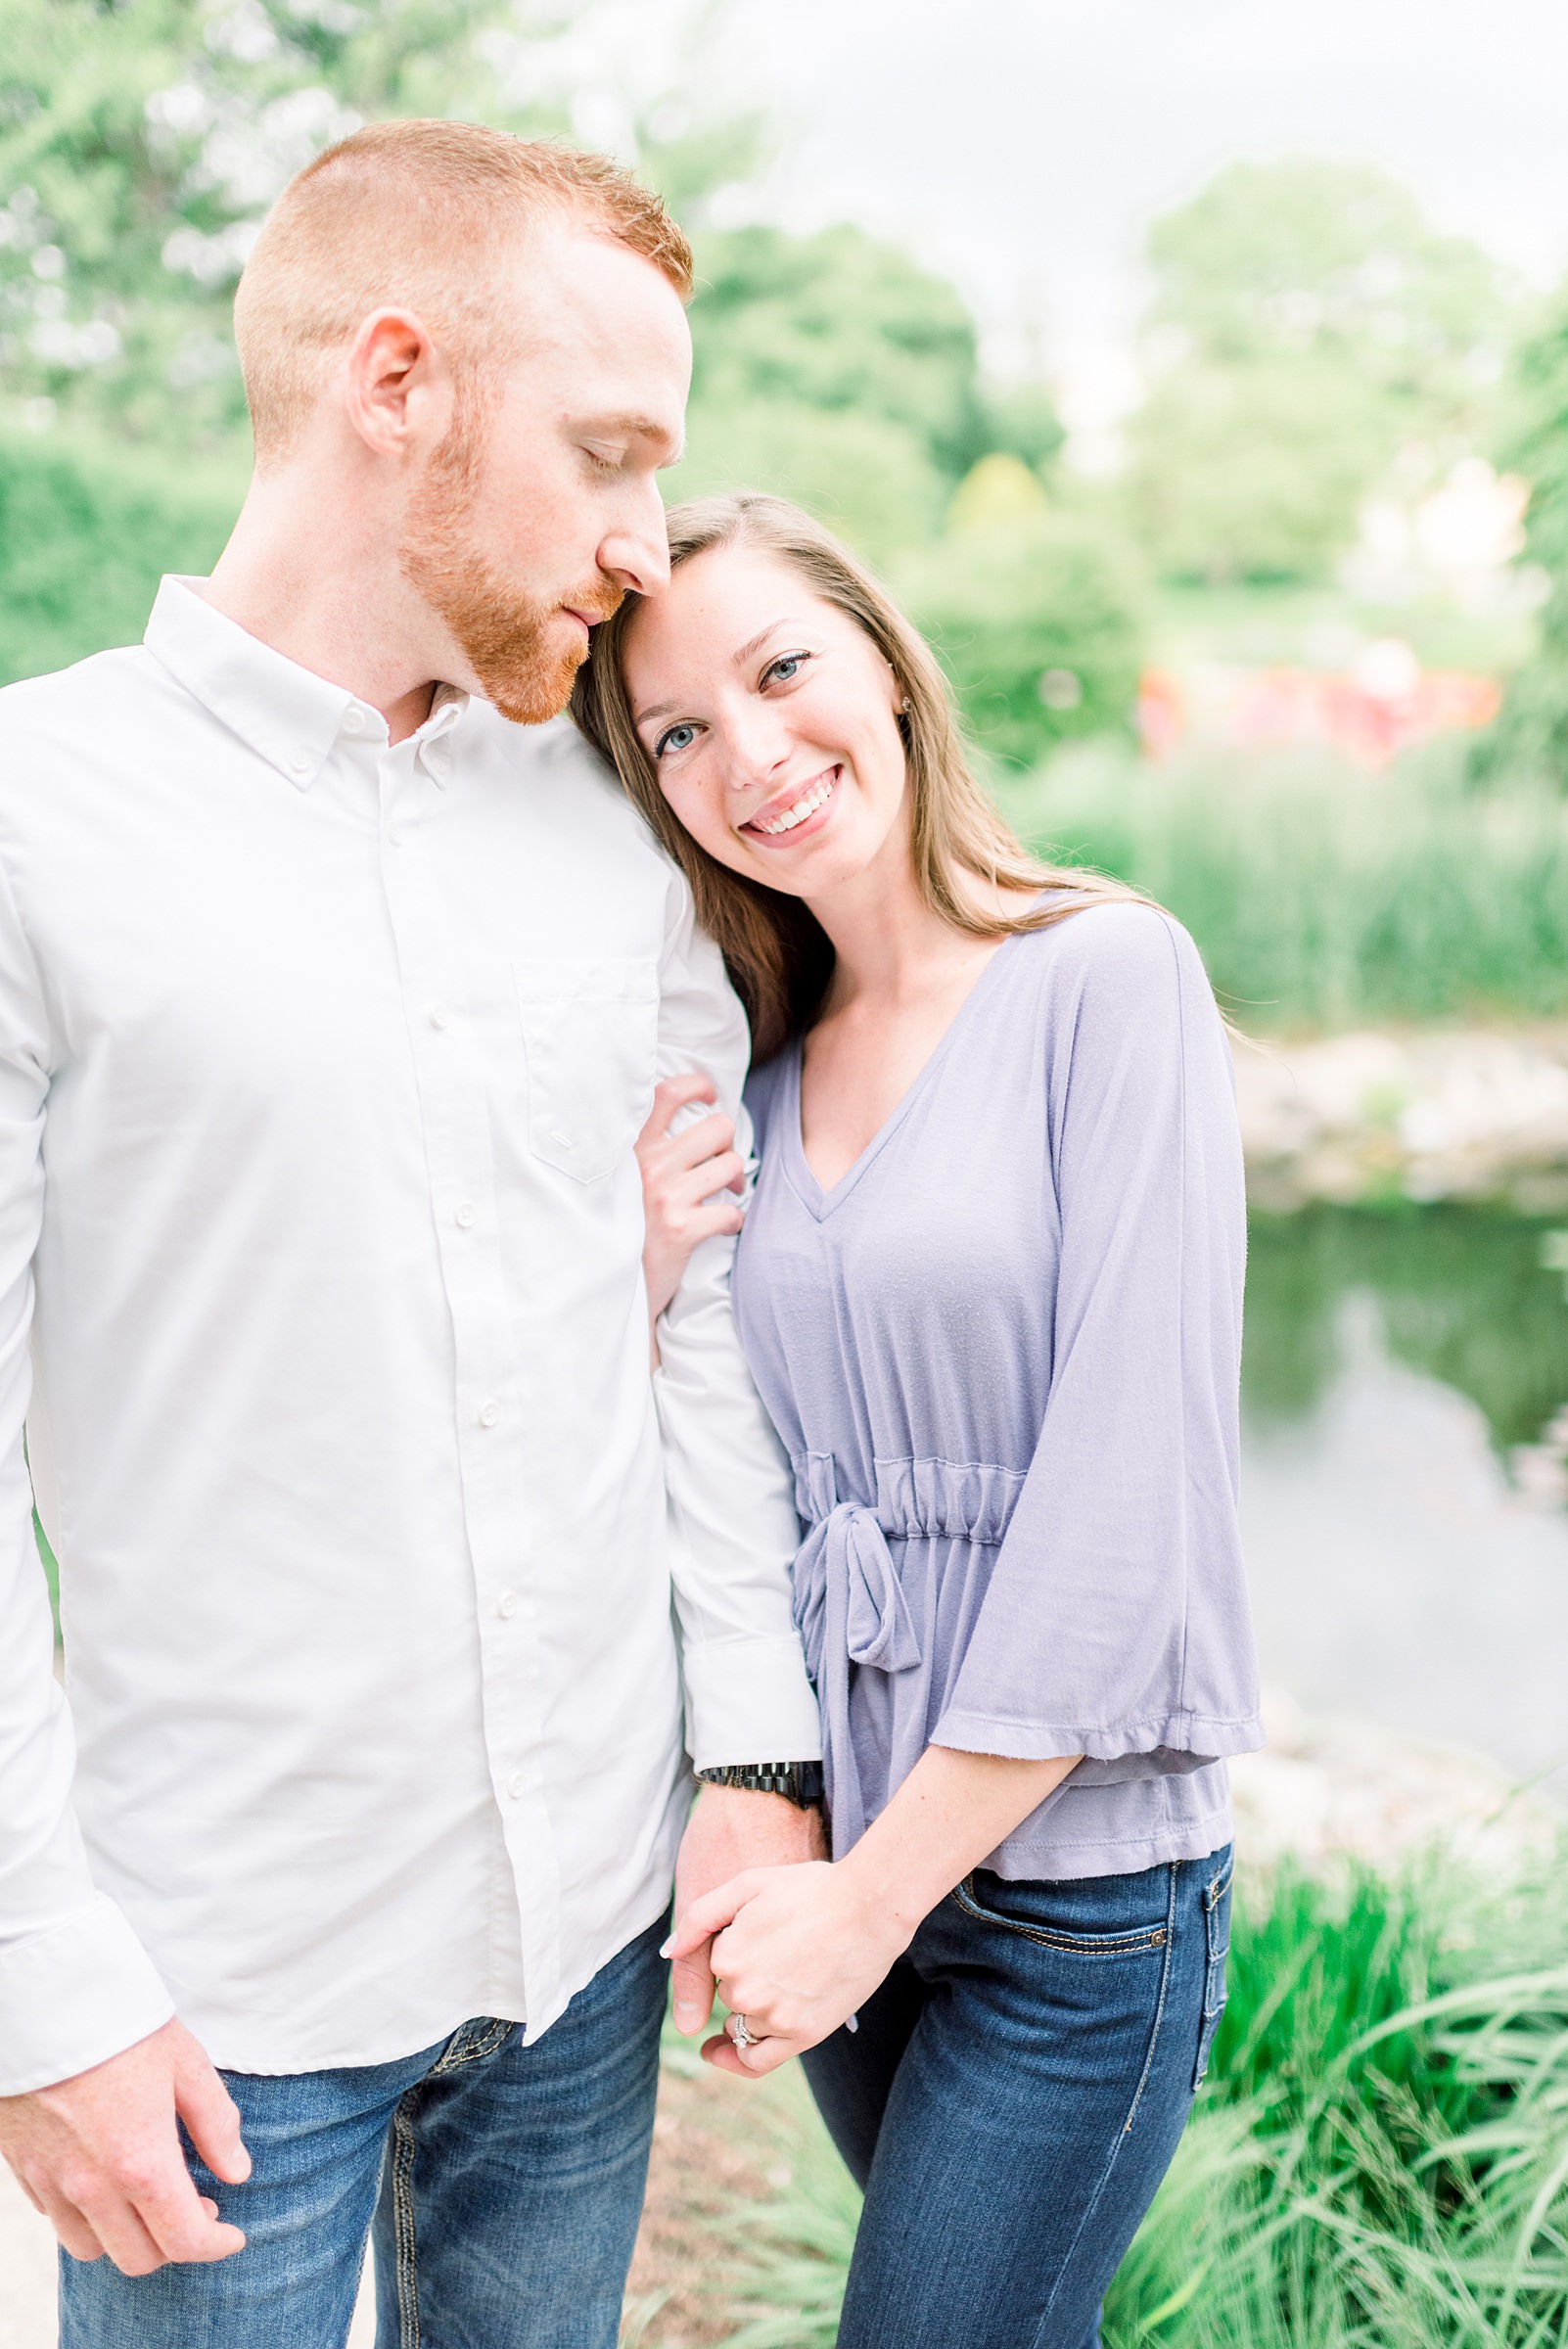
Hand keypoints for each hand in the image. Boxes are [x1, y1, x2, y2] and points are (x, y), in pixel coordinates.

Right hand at [0, 2017, 250, 2274]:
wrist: (46, 1999)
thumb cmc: (122, 2024)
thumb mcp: (187, 2064)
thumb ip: (216, 2124)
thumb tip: (236, 2172)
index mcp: (140, 2163)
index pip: (184, 2241)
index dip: (216, 2246)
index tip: (232, 2235)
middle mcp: (91, 2186)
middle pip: (138, 2258)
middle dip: (174, 2243)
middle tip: (196, 2206)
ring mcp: (51, 2182)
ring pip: (91, 2248)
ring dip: (127, 2236)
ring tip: (149, 2196)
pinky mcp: (23, 2169)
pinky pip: (57, 2218)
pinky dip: (86, 2215)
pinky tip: (105, 2178)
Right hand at [638, 1073, 746, 1323]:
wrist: (606, 1281)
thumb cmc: (619, 1224)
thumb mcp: (618, 1178)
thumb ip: (642, 1151)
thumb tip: (684, 1124)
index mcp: (631, 1147)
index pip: (668, 1093)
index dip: (697, 1086)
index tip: (710, 1096)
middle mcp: (648, 1165)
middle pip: (718, 1127)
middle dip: (728, 1144)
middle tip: (719, 1163)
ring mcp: (666, 1196)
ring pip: (732, 1165)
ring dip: (735, 1182)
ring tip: (722, 1195)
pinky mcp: (682, 1229)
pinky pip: (732, 1212)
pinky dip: (734, 1221)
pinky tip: (721, 1227)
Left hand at [670, 1785, 826, 2038]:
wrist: (871, 1908)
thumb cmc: (811, 1889)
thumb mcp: (749, 1884)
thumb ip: (700, 1916)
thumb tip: (668, 1952)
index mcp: (726, 1956)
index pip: (714, 1962)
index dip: (737, 1942)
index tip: (764, 1927)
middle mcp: (744, 1993)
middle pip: (728, 1994)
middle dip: (744, 1976)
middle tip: (784, 1946)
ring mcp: (774, 2019)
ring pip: (742, 2023)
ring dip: (752, 2008)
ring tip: (786, 1975)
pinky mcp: (803, 2036)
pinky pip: (756, 2062)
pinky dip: (735, 2060)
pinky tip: (720, 2052)